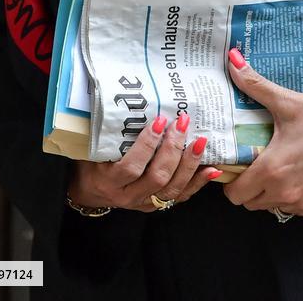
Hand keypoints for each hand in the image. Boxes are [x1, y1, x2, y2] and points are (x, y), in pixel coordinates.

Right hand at [67, 115, 222, 213]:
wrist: (90, 192)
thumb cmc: (91, 164)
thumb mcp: (92, 149)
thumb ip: (107, 131)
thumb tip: (124, 96)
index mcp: (110, 181)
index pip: (131, 167)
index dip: (147, 146)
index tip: (158, 121)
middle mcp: (129, 196)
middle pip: (157, 177)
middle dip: (173, 149)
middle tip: (182, 123)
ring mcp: (144, 203)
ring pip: (172, 188)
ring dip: (189, 164)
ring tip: (201, 141)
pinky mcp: (157, 206)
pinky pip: (181, 196)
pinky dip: (198, 182)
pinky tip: (212, 168)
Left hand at [223, 50, 302, 218]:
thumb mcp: (289, 101)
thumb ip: (255, 85)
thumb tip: (233, 60)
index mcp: (272, 170)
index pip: (235, 194)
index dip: (232, 181)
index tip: (240, 166)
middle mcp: (287, 194)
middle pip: (252, 203)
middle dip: (251, 187)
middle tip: (260, 162)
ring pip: (276, 207)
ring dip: (274, 192)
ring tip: (284, 166)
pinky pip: (300, 209)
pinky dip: (298, 196)